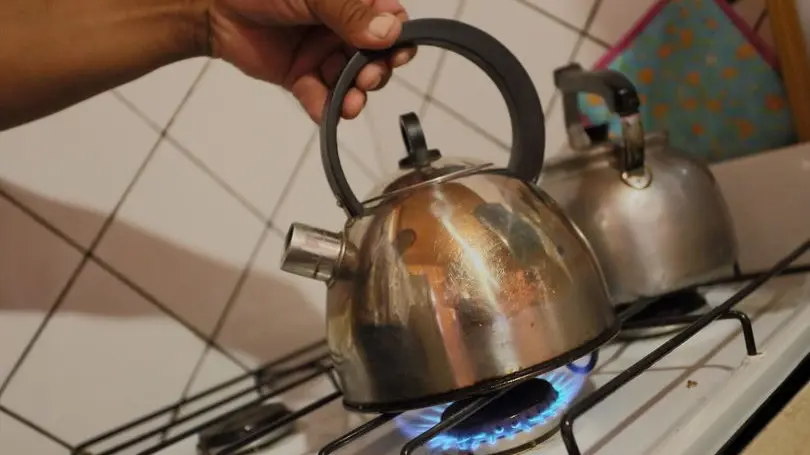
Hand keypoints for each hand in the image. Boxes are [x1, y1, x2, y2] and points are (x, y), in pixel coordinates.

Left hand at [209, 0, 414, 121]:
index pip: (389, 22)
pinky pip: (320, 97)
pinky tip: (329, 113)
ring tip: (351, 103)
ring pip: (351, 82)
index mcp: (352, 3)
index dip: (398, 39)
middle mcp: (342, 29)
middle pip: (376, 57)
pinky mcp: (301, 77)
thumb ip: (351, 12)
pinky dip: (326, 108)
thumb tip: (389, 32)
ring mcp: (323, 54)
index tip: (398, 53)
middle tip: (368, 79)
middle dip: (376, 72)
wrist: (213, 7)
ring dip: (355, 95)